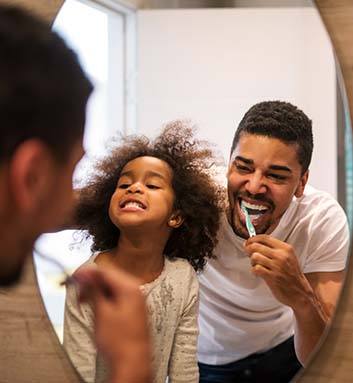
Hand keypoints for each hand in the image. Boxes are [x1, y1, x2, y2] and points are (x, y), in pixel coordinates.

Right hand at [74, 266, 151, 382]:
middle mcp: (136, 290)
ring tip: (83, 301)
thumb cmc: (119, 342)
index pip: (106, 271)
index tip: (74, 277)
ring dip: (96, 291)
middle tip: (77, 291)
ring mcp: (136, 300)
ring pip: (112, 287)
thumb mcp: (102, 312)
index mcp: (130, 287)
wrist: (133, 363)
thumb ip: (94, 290)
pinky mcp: (133, 309)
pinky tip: (95, 306)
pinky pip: (117, 296)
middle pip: (109, 277)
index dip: (87, 273)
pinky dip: (104, 299)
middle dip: (91, 283)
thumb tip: (85, 275)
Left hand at [244, 235, 313, 307]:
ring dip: (252, 261)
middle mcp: (281, 255)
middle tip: (248, 254)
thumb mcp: (287, 257)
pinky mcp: (272, 277)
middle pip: (256, 246)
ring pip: (255, 256)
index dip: (253, 239)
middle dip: (249, 250)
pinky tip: (258, 273)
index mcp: (285, 248)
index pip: (264, 238)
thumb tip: (253, 243)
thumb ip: (273, 249)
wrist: (300, 292)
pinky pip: (256, 268)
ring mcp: (277, 266)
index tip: (248, 242)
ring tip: (256, 265)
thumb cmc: (291, 274)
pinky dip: (254, 271)